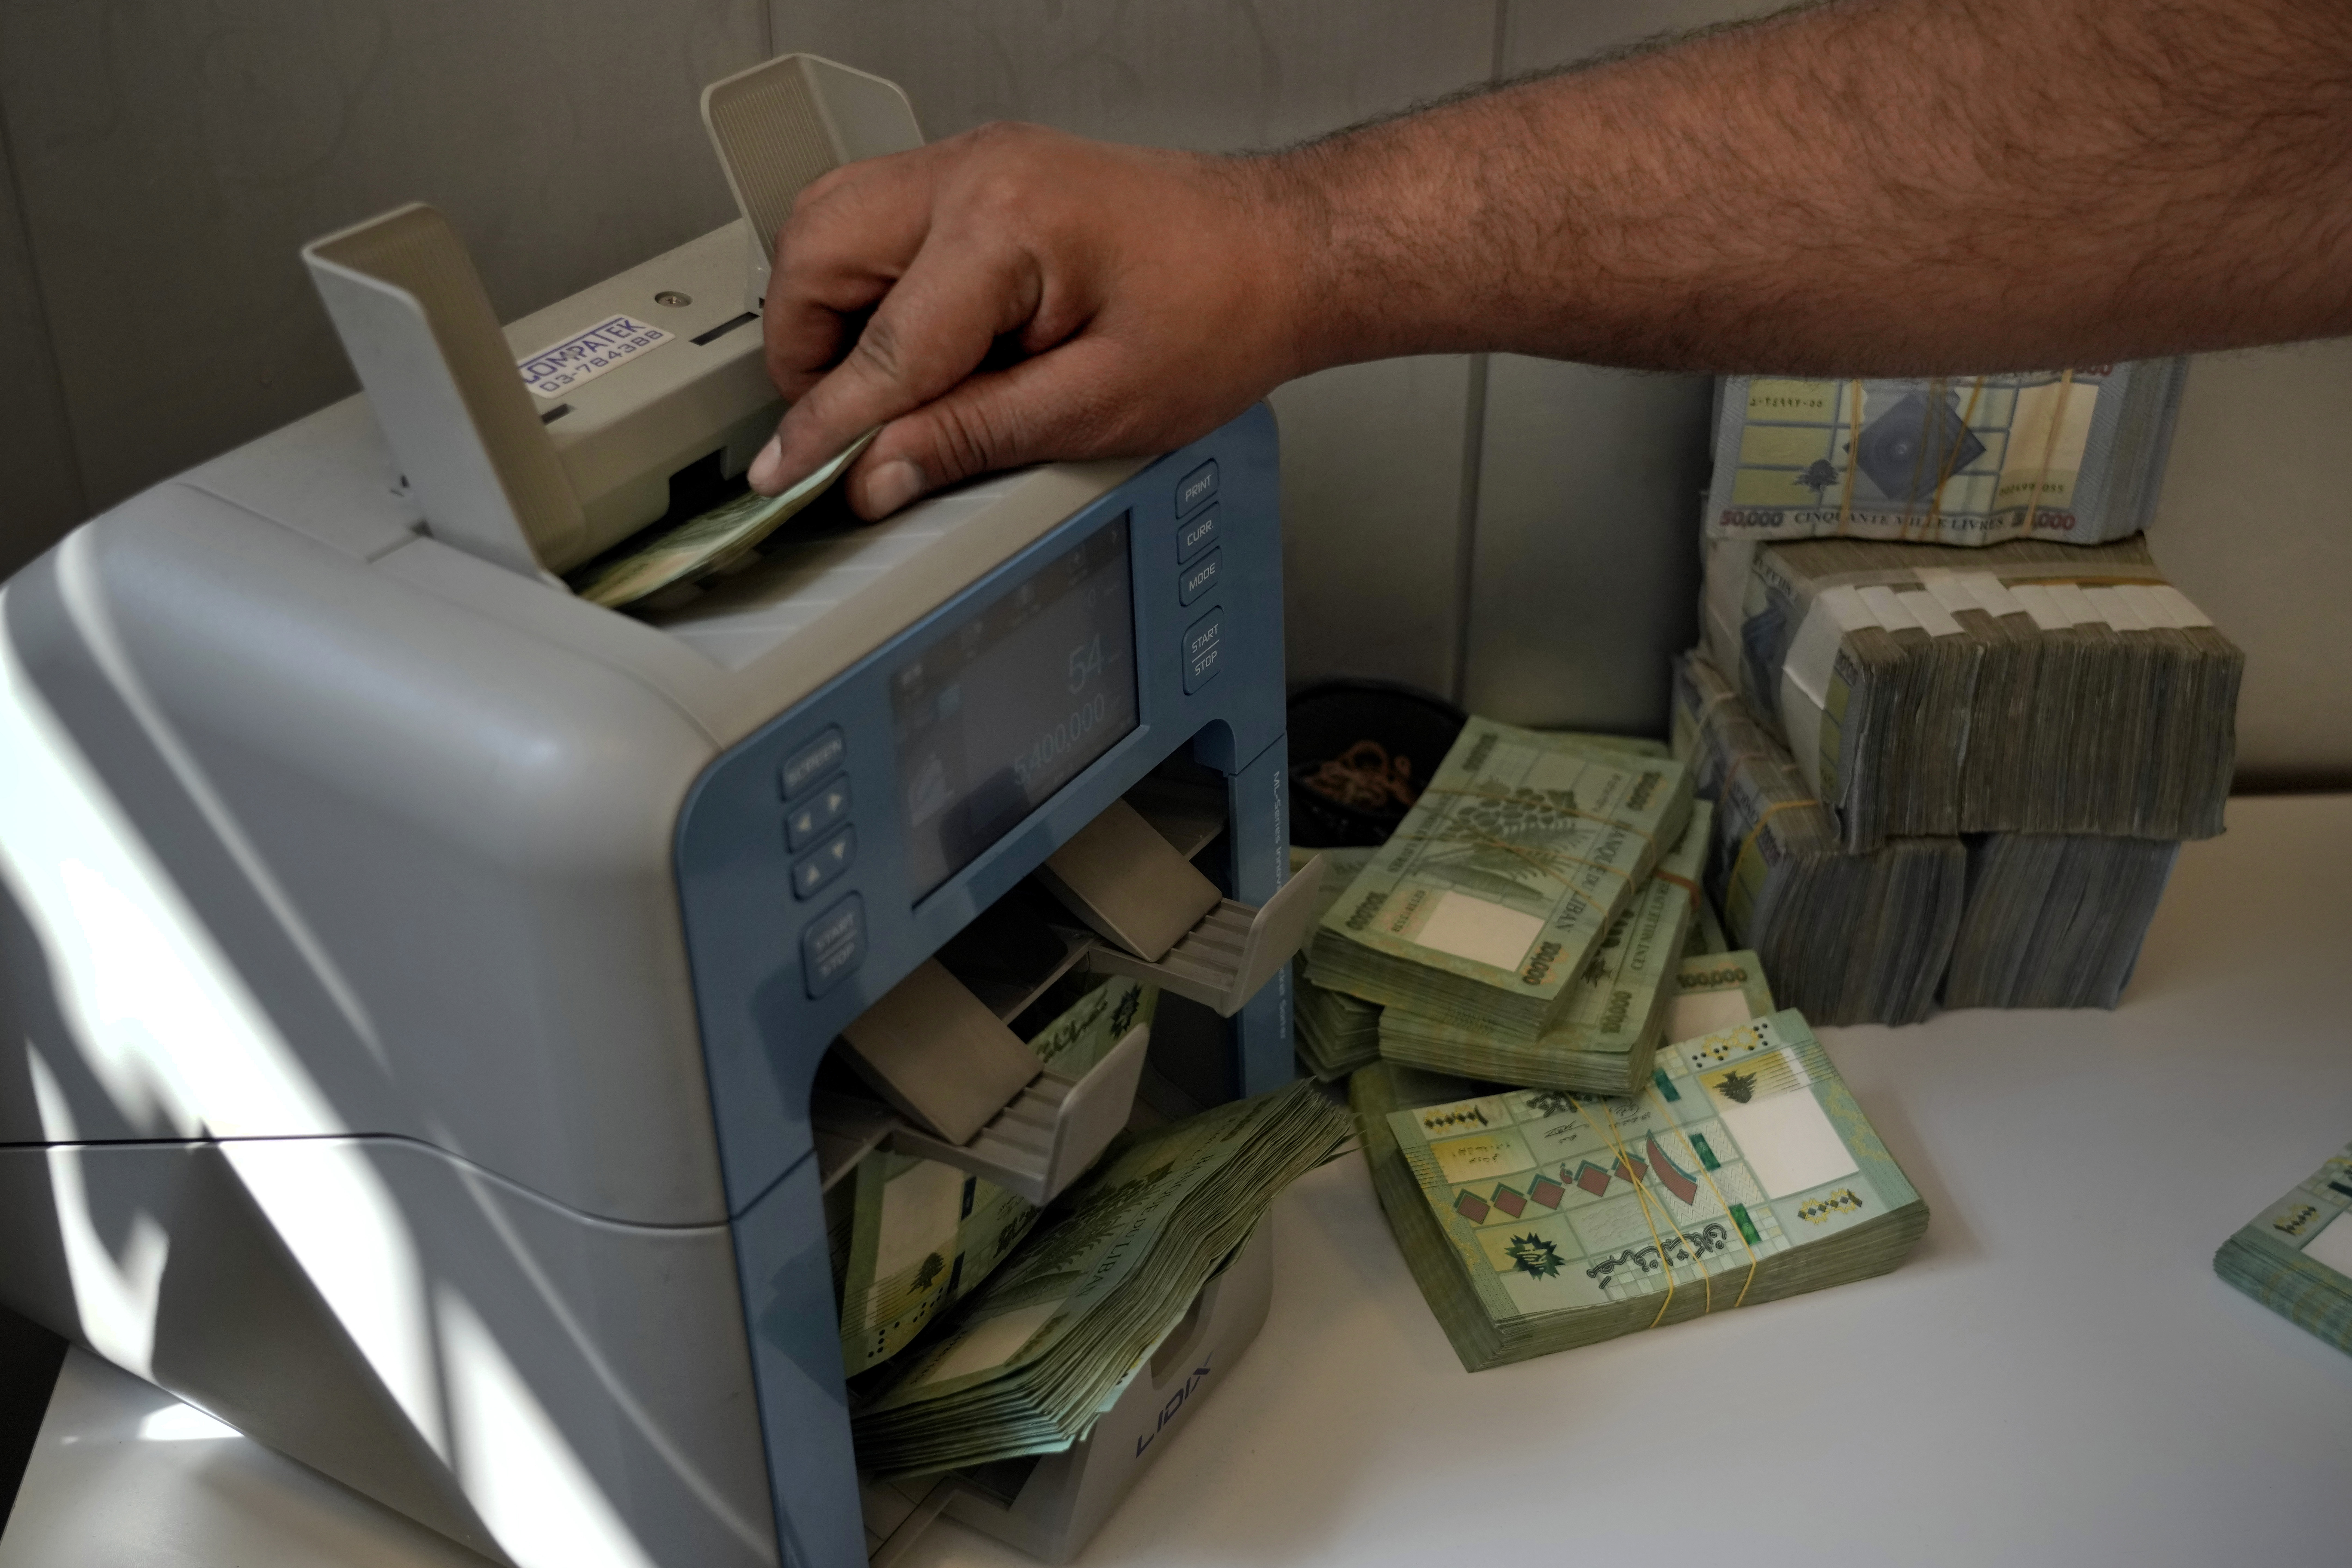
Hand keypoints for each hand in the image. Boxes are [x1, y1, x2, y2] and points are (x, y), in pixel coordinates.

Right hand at [746, 123, 1311, 517]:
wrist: (1280, 252)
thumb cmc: (1223, 314)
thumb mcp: (1098, 406)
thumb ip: (974, 438)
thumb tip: (878, 475)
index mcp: (1006, 224)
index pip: (880, 348)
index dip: (825, 426)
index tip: (785, 477)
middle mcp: (974, 170)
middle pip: (815, 250)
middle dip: (805, 348)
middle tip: (841, 428)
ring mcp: (972, 161)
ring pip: (829, 225)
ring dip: (828, 312)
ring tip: (877, 389)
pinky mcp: (980, 175)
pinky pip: (877, 220)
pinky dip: (870, 287)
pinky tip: (917, 343)